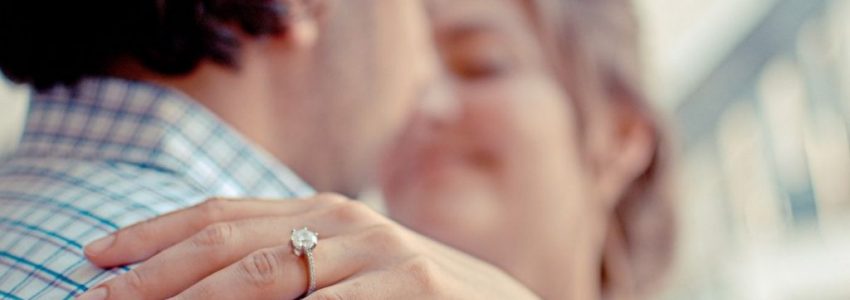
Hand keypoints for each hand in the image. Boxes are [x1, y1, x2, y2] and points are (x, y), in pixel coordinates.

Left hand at [78, 194, 538, 299]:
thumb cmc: (410, 295)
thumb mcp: (345, 270)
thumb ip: (290, 268)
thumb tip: (201, 287)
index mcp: (322, 212)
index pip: (223, 215)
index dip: (156, 233)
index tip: (96, 256)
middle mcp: (345, 222)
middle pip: (229, 244)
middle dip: (154, 275)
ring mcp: (380, 252)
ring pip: (266, 278)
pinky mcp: (412, 287)